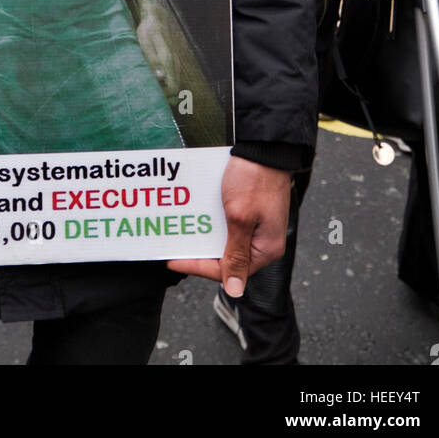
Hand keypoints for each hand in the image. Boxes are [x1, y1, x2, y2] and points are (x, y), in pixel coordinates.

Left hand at [137, 10, 182, 100]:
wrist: (156, 16)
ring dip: (165, 90)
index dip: (164, 97)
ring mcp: (176, 62)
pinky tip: (154, 80)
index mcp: (169, 61)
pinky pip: (173, 77)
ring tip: (150, 88)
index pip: (173, 88)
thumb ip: (153, 60)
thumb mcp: (146, 44)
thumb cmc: (148, 30)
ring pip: (175, 83)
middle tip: (149, 95)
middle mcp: (175, 63)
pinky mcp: (174, 60)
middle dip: (165, 96)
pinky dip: (166, 83)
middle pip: (176, 89)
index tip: (152, 96)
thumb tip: (161, 77)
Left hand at [166, 156, 290, 293]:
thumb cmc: (253, 179)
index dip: (197, 266)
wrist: (263, 146)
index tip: (174, 260)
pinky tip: (199, 217)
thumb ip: (235, 254)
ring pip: (226, 240)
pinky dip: (214, 223)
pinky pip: (230, 225)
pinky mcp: (253, 211)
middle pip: (226, 257)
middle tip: (176, 247)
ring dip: (206, 236)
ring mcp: (258, 226)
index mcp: (265, 249)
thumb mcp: (239, 218)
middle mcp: (263, 242)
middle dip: (200, 252)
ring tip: (183, 231)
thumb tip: (236, 291)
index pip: (226, 270)